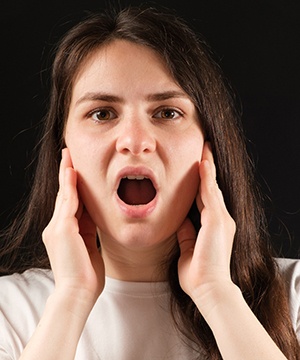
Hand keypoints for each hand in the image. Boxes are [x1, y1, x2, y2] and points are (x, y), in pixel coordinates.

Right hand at [42, 148, 104, 306]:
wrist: (78, 293)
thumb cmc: (86, 275)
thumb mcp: (89, 246)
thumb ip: (89, 229)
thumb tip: (94, 215)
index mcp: (65, 232)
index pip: (70, 203)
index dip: (73, 186)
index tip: (76, 171)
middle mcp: (56, 227)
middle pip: (64, 195)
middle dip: (67, 175)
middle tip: (69, 156)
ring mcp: (57, 228)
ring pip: (64, 195)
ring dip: (67, 175)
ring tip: (69, 157)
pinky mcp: (62, 230)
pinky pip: (67, 203)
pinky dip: (70, 186)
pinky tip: (72, 172)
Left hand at [177, 142, 235, 311]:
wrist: (208, 288)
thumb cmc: (197, 274)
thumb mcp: (187, 248)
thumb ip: (186, 234)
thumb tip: (180, 221)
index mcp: (212, 226)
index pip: (205, 199)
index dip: (201, 183)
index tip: (197, 168)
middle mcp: (220, 219)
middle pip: (211, 189)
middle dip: (207, 170)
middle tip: (203, 150)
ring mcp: (221, 219)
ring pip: (212, 187)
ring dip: (208, 167)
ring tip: (205, 149)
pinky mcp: (218, 220)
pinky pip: (210, 194)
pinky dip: (207, 178)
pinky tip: (203, 163)